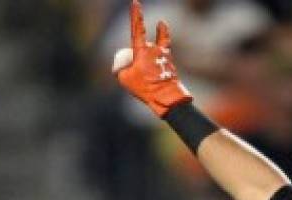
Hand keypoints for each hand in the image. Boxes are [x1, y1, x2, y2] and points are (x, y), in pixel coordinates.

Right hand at [111, 0, 191, 117]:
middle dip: (137, 55)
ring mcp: (163, 55)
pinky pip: (163, 53)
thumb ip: (121, 69)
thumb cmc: (145, 88)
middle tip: (140, 72)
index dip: (136, 15)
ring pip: (154, 49)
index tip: (136, 2)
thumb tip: (123, 66)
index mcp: (141, 51)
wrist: (166, 97)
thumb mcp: (124, 79)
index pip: (137, 28)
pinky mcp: (170, 62)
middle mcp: (154, 49)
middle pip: (143, 45)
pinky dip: (160, 51)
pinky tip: (162, 35)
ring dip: (150, 54)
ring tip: (154, 50)